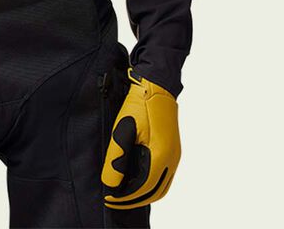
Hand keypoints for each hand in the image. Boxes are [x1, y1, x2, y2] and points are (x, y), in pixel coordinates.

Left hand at [102, 69, 180, 209]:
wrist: (156, 84)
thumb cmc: (140, 104)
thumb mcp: (123, 129)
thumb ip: (117, 158)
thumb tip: (110, 183)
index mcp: (161, 156)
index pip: (143, 188)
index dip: (125, 197)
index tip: (109, 198)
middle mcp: (171, 159)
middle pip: (155, 192)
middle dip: (135, 199)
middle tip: (116, 199)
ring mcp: (174, 154)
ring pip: (161, 184)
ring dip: (143, 191)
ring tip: (123, 190)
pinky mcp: (171, 148)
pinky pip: (163, 173)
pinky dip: (149, 181)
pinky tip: (135, 175)